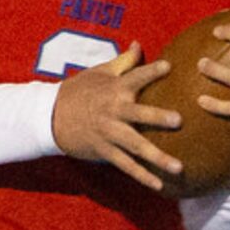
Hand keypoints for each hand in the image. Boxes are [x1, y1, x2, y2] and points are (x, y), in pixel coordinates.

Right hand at [52, 43, 181, 190]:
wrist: (50, 117)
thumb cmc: (79, 91)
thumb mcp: (99, 73)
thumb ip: (124, 61)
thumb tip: (139, 44)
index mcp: (115, 88)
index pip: (136, 77)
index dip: (152, 71)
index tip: (169, 67)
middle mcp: (113, 111)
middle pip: (139, 114)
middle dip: (158, 117)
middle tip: (179, 121)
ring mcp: (109, 133)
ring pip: (136, 146)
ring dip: (157, 157)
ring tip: (178, 167)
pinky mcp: (104, 151)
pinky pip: (126, 165)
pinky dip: (142, 176)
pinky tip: (159, 185)